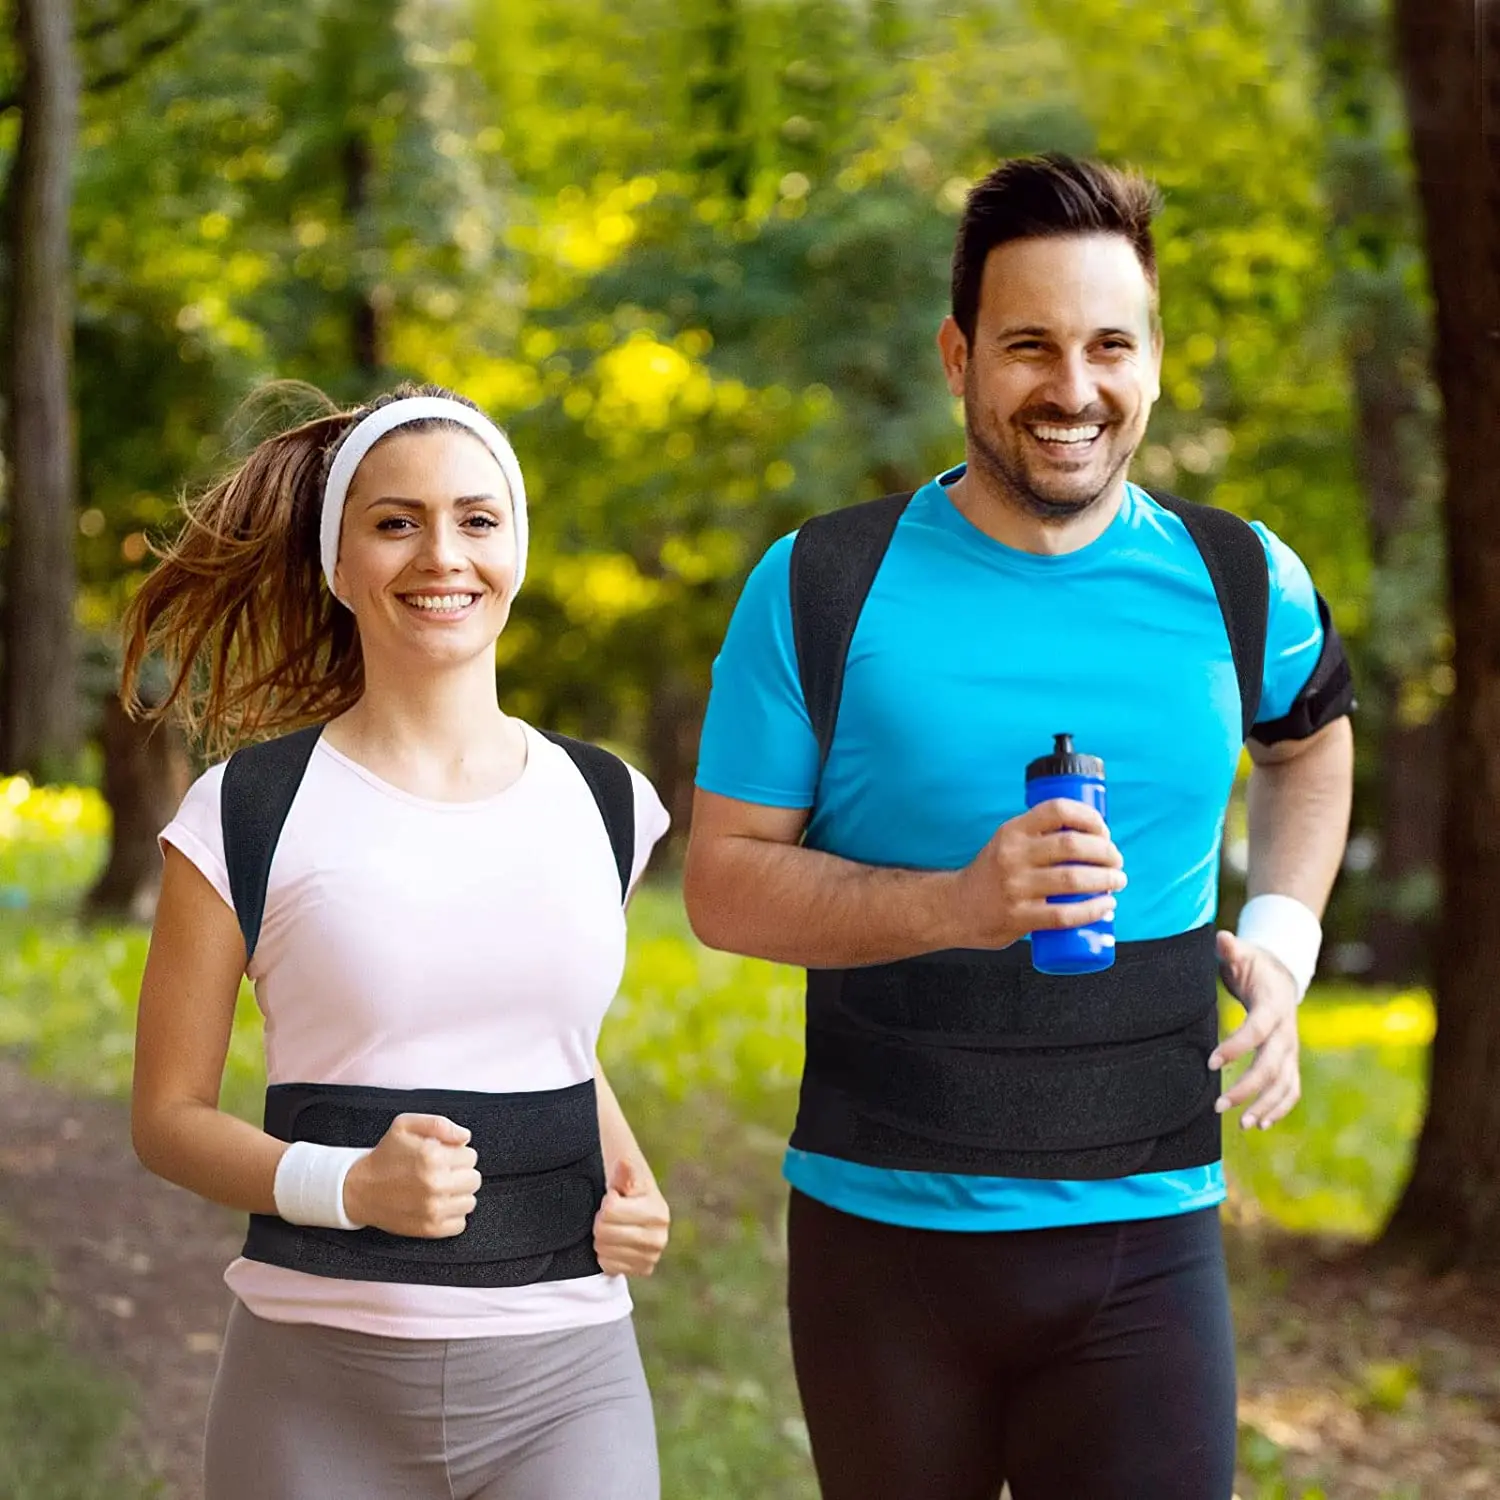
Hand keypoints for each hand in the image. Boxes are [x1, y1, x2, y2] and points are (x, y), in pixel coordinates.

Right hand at [342, 1113, 481, 1237]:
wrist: (359, 1189)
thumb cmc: (384, 1156)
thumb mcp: (406, 1125)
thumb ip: (439, 1124)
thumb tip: (465, 1137)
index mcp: (432, 1156)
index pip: (470, 1156)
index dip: (457, 1154)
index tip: (443, 1157)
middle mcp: (435, 1184)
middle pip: (474, 1179)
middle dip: (460, 1173)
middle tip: (442, 1173)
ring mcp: (433, 1209)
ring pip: (470, 1201)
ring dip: (458, 1195)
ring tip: (439, 1189)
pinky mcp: (430, 1229)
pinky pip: (460, 1223)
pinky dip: (451, 1215)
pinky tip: (436, 1205)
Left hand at [593, 1158, 669, 1276]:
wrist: (639, 1213)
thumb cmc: (629, 1194)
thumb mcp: (626, 1180)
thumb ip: (623, 1173)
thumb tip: (624, 1163)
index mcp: (658, 1213)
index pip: (609, 1211)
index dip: (607, 1203)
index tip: (615, 1200)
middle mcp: (659, 1238)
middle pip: (604, 1232)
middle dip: (602, 1222)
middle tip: (611, 1217)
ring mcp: (652, 1257)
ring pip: (603, 1250)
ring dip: (603, 1239)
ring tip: (614, 1229)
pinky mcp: (643, 1270)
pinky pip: (608, 1266)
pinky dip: (606, 1255)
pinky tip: (616, 1245)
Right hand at [949, 798, 1125, 948]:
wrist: (956, 908)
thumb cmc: (992, 875)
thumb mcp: (1008, 843)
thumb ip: (1041, 836)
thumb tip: (1094, 838)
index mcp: (1013, 831)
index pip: (1057, 810)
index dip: (1089, 817)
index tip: (1104, 830)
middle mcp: (1012, 855)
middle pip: (1072, 845)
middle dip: (1106, 852)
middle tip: (1116, 861)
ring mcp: (1015, 887)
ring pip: (1073, 879)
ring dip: (1106, 879)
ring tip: (1117, 881)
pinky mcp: (1019, 916)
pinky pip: (1064, 914)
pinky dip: (1093, 910)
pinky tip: (1106, 907)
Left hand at [1209, 931, 1300, 1128]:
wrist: (1282, 974)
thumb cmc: (1253, 965)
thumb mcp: (1242, 953)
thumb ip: (1231, 949)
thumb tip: (1222, 938)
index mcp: (1272, 1006)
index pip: (1255, 1031)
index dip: (1235, 1047)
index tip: (1210, 1063)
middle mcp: (1286, 1032)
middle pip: (1271, 1066)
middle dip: (1247, 1088)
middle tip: (1218, 1105)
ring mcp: (1291, 1049)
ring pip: (1284, 1084)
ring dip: (1265, 1106)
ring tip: (1243, 1124)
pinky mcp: (1290, 1060)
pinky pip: (1291, 1089)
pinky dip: (1279, 1108)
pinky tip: (1261, 1124)